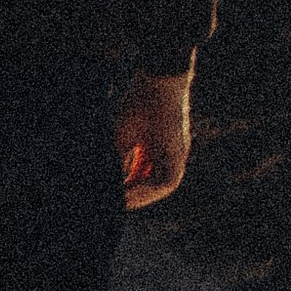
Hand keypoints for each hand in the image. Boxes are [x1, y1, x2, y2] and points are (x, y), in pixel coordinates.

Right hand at [117, 71, 191, 209]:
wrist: (157, 85)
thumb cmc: (138, 104)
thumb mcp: (121, 138)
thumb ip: (119, 161)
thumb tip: (110, 182)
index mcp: (151, 148)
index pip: (138, 175)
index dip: (125, 186)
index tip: (110, 197)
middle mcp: (165, 155)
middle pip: (148, 183)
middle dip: (131, 196)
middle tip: (113, 205)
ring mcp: (174, 157)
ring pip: (158, 186)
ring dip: (140, 197)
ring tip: (121, 202)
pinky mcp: (179, 156)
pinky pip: (167, 182)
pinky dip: (149, 190)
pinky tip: (131, 193)